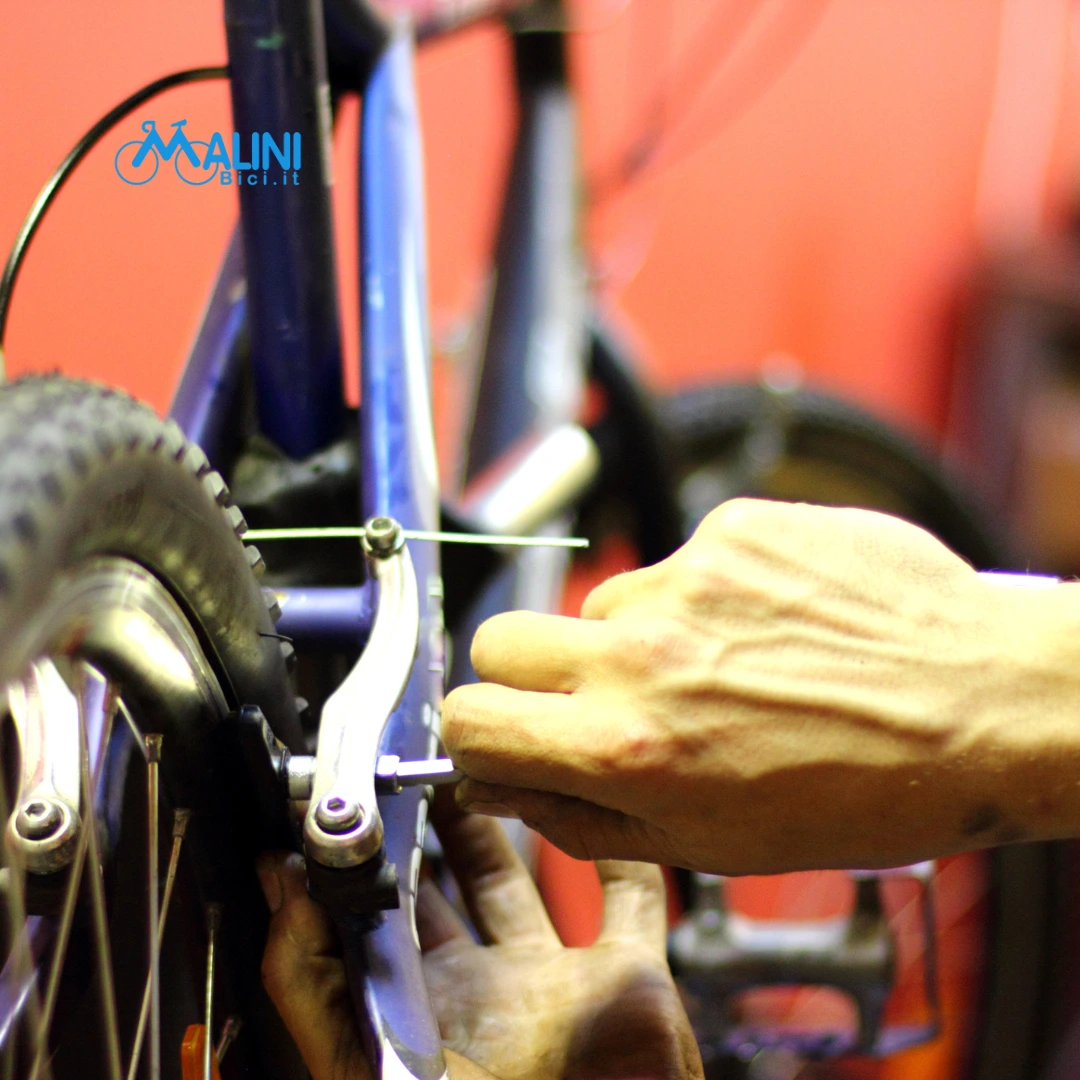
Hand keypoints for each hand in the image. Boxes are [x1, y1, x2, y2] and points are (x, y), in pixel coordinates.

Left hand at [258, 794, 702, 1079]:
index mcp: (425, 1004)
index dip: (379, 843)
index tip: (372, 778)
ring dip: (516, 820)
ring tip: (492, 758)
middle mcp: (488, 988)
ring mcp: (559, 981)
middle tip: (430, 749)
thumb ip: (312, 977)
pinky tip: (597, 804)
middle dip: (442, 815)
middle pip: (458, 881)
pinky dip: (622, 851)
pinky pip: (631, 899)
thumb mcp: (361, 1054)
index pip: (390, 903)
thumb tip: (280, 876)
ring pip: (532, 880)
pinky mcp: (630, 981)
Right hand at [442, 498, 1079, 872]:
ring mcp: (687, 580)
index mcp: (627, 748)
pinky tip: (770, 628)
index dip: (476, 733)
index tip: (502, 733)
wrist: (984, 704)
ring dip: (637, 639)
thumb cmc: (865, 791)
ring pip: (602, 605)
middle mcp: (641, 656)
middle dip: (526, 674)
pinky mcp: (732, 529)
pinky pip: (677, 565)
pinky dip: (707, 597)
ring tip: (725, 669)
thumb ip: (586, 817)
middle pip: (499, 638)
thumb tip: (507, 780)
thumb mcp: (711, 846)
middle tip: (591, 697)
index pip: (470, 719)